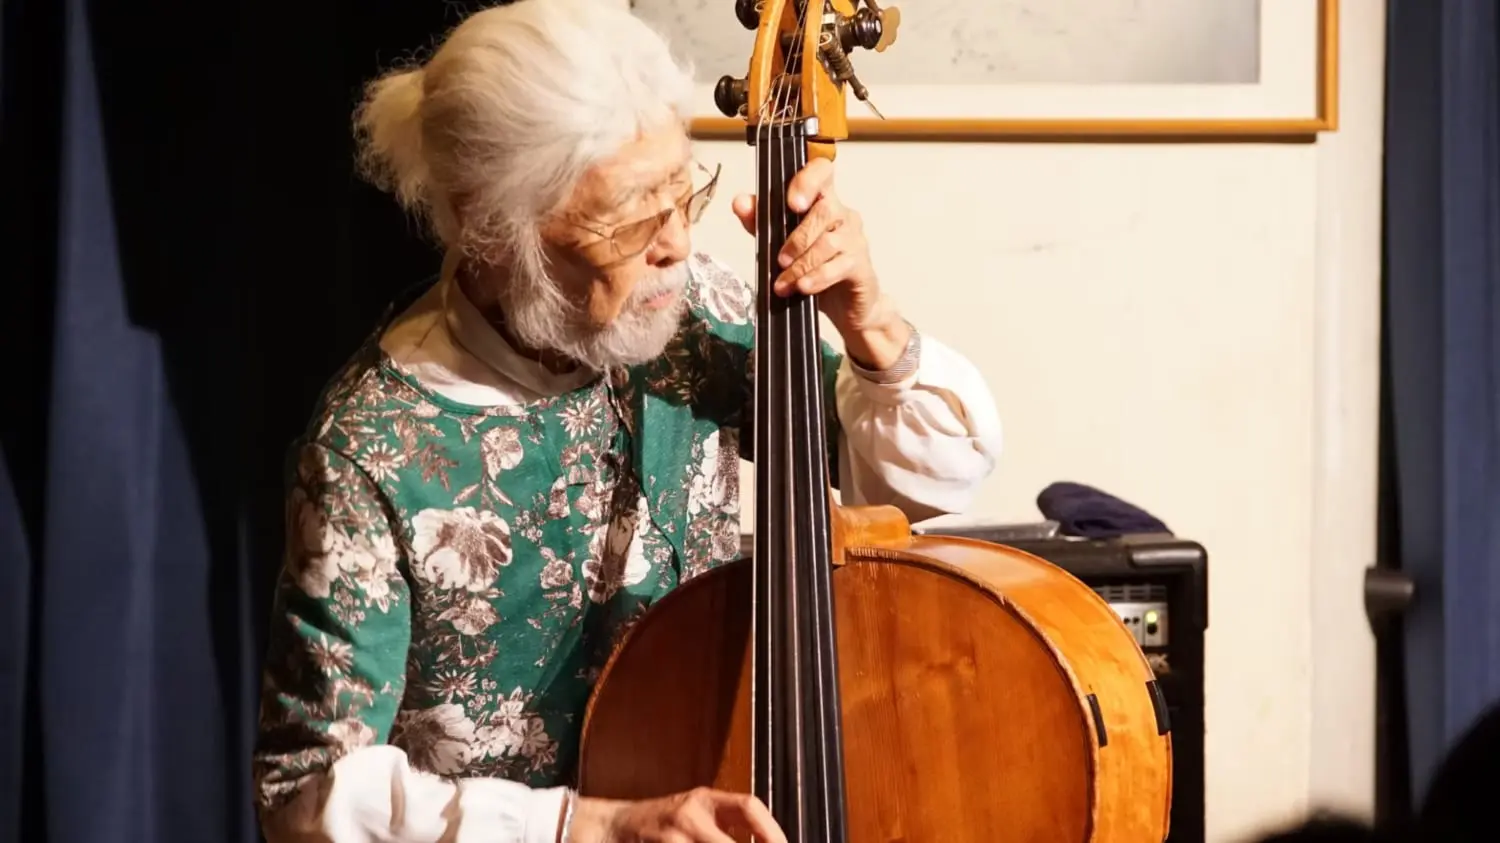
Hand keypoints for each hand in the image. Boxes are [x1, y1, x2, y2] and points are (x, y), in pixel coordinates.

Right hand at [568, 788, 785, 842]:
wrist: (608, 828)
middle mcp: (689, 814)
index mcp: (704, 800)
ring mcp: (671, 835)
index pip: (748, 806)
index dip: (771, 829)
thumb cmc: (657, 826)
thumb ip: (725, 826)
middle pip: (728, 841)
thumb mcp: (693, 815)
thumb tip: (767, 839)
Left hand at [731, 158, 910, 370]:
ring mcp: (854, 238)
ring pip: (829, 242)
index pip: (822, 171)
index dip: (808, 180)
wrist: (844, 304)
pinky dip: (816, 278)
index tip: (792, 203)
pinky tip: (803, 287)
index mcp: (822, 200)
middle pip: (824, 210)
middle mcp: (842, 214)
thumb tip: (740, 202)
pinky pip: (838, 266)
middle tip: (779, 260)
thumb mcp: (780, 242)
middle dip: (797, 238)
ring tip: (784, 282)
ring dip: (801, 264)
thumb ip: (760, 222)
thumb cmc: (814, 267)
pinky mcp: (860, 264)